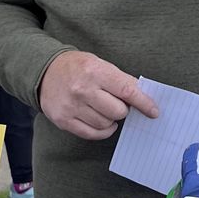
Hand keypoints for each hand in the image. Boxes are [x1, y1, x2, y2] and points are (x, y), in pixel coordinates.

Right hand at [39, 51, 158, 139]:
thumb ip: (120, 80)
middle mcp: (82, 89)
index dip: (144, 103)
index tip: (153, 111)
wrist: (45, 71)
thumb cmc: (78, 67)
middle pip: (118, 111)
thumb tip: (143, 97)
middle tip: (116, 103)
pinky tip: (102, 123)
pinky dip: (102, 131)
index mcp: (95, 71)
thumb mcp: (100, 64)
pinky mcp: (64, 120)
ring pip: (106, 124)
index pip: (127, 91)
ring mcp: (72, 106)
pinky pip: (91, 134)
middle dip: (122, 109)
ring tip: (104, 110)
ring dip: (111, 120)